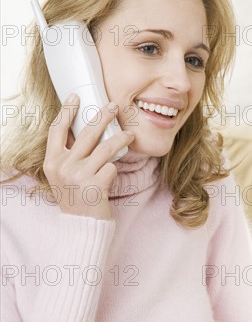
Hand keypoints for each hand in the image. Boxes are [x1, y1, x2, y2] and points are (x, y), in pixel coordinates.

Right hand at [43, 94, 133, 219]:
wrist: (82, 225)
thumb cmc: (76, 198)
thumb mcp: (63, 176)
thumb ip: (70, 156)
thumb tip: (88, 130)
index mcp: (51, 162)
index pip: (56, 130)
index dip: (66, 111)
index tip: (76, 96)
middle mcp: (63, 166)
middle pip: (85, 133)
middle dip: (102, 117)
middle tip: (113, 106)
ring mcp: (79, 175)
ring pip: (105, 148)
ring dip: (120, 139)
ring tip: (130, 133)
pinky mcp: (95, 184)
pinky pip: (112, 166)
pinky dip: (115, 168)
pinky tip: (113, 174)